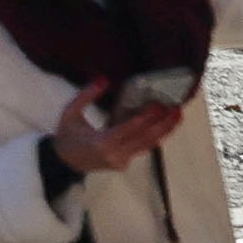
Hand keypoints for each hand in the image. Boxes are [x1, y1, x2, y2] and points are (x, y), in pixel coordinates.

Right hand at [52, 84, 188, 175]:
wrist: (64, 162)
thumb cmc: (67, 136)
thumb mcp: (70, 113)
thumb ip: (86, 95)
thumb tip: (103, 78)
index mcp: (101, 142)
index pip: (128, 129)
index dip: (144, 118)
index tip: (158, 105)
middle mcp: (116, 154)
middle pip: (145, 139)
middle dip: (163, 124)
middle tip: (176, 108)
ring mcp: (123, 161)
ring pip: (149, 145)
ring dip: (165, 130)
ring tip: (177, 116)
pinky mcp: (126, 163)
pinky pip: (143, 148)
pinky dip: (155, 136)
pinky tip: (164, 126)